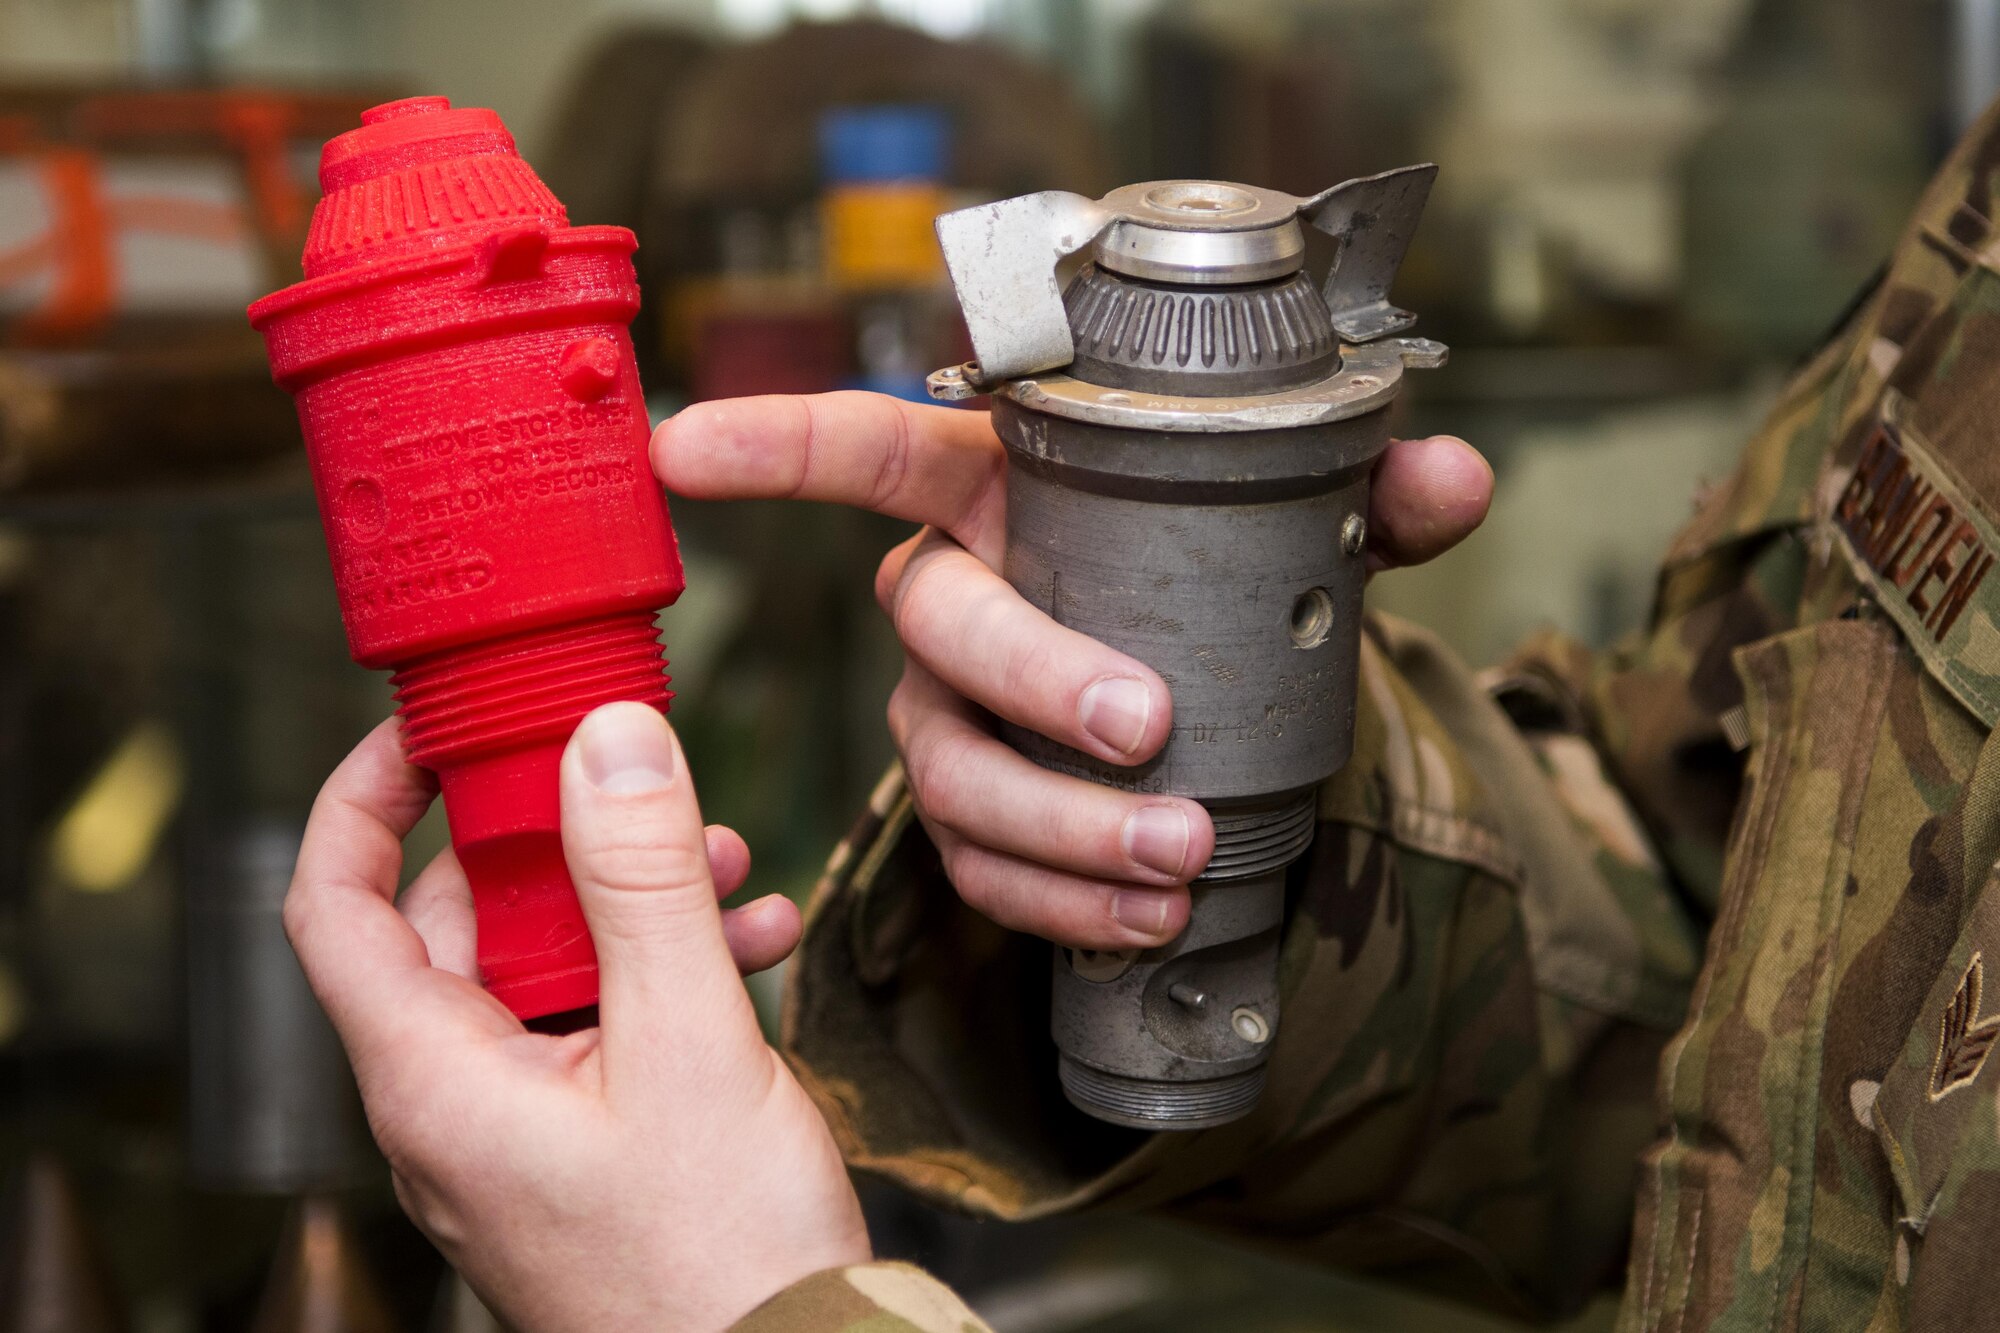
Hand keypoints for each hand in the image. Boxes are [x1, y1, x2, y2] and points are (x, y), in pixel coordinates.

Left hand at [285, 705, 869, 1331]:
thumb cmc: (720, 1262)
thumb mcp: (691, 1043)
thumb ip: (643, 881)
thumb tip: (606, 740)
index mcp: (433, 1080)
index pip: (333, 905)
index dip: (362, 798)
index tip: (428, 728)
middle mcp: (450, 1107)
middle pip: (460, 922)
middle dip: (558, 840)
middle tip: (639, 788)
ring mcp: (512, 1134)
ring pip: (543, 969)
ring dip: (632, 905)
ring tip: (734, 873)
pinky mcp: (574, 1151)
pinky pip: (593, 1027)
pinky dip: (661, 975)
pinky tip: (753, 949)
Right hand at [653, 392, 1491, 951]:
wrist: (1225, 699)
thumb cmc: (1229, 580)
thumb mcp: (1305, 532)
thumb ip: (1369, 500)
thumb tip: (1450, 478)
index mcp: (999, 490)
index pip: (868, 449)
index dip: (777, 445)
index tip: (684, 447)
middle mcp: (949, 599)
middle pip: (935, 629)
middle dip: (1030, 678)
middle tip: (1144, 726)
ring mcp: (945, 720)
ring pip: (951, 773)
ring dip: (1059, 824)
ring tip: (1177, 858)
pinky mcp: (975, 822)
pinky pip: (982, 870)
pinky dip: (1063, 905)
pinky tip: (1150, 921)